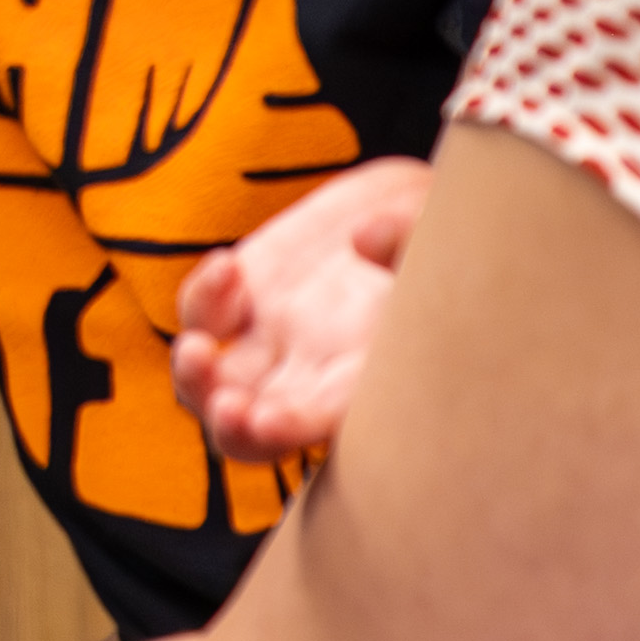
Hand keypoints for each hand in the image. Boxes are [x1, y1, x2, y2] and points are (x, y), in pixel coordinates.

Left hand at [172, 155, 429, 461]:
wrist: (409, 207)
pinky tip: (226, 267)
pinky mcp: (243, 297)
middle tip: (227, 406)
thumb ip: (409, 237)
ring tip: (196, 349)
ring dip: (195, 382)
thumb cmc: (444, 234)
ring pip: (214, 389)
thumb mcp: (439, 234)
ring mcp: (273, 340)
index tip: (269, 420)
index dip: (295, 427)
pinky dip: (202, 302)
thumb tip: (366, 238)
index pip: (328, 421)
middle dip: (235, 429)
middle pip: (257, 433)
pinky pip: (201, 318)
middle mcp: (316, 375)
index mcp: (374, 378)